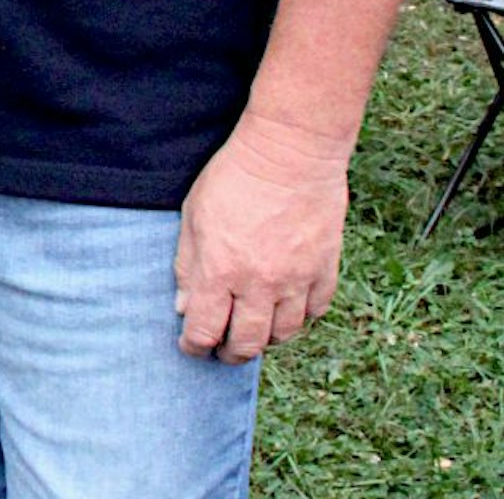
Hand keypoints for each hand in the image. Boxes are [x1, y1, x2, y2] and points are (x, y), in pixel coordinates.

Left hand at [174, 108, 349, 361]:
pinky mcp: (325, 271)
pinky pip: (314, 313)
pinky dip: (299, 320)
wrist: (289, 154)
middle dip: (230, 354)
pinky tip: (286, 313)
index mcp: (221, 269)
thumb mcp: (194, 214)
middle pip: (247, 343)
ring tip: (253, 333)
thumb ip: (187, 264)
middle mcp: (260, 284)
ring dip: (265, 341)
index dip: (194, 345)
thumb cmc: (233, 177)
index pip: (205, 329)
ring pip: (283, 335)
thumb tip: (183, 306)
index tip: (190, 346)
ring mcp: (297, 280)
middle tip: (222, 350)